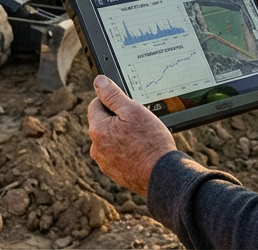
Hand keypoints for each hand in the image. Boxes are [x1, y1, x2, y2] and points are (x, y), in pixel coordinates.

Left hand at [87, 75, 176, 195]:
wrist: (161, 175)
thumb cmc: (149, 142)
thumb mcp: (133, 110)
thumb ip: (112, 95)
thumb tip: (99, 81)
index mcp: (97, 129)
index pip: (96, 104)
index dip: (113, 102)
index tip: (129, 109)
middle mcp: (96, 147)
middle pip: (103, 123)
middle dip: (118, 120)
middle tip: (138, 124)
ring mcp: (104, 162)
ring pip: (110, 139)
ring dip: (121, 136)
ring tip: (141, 140)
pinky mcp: (113, 173)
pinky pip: (116, 155)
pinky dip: (126, 151)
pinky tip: (140, 153)